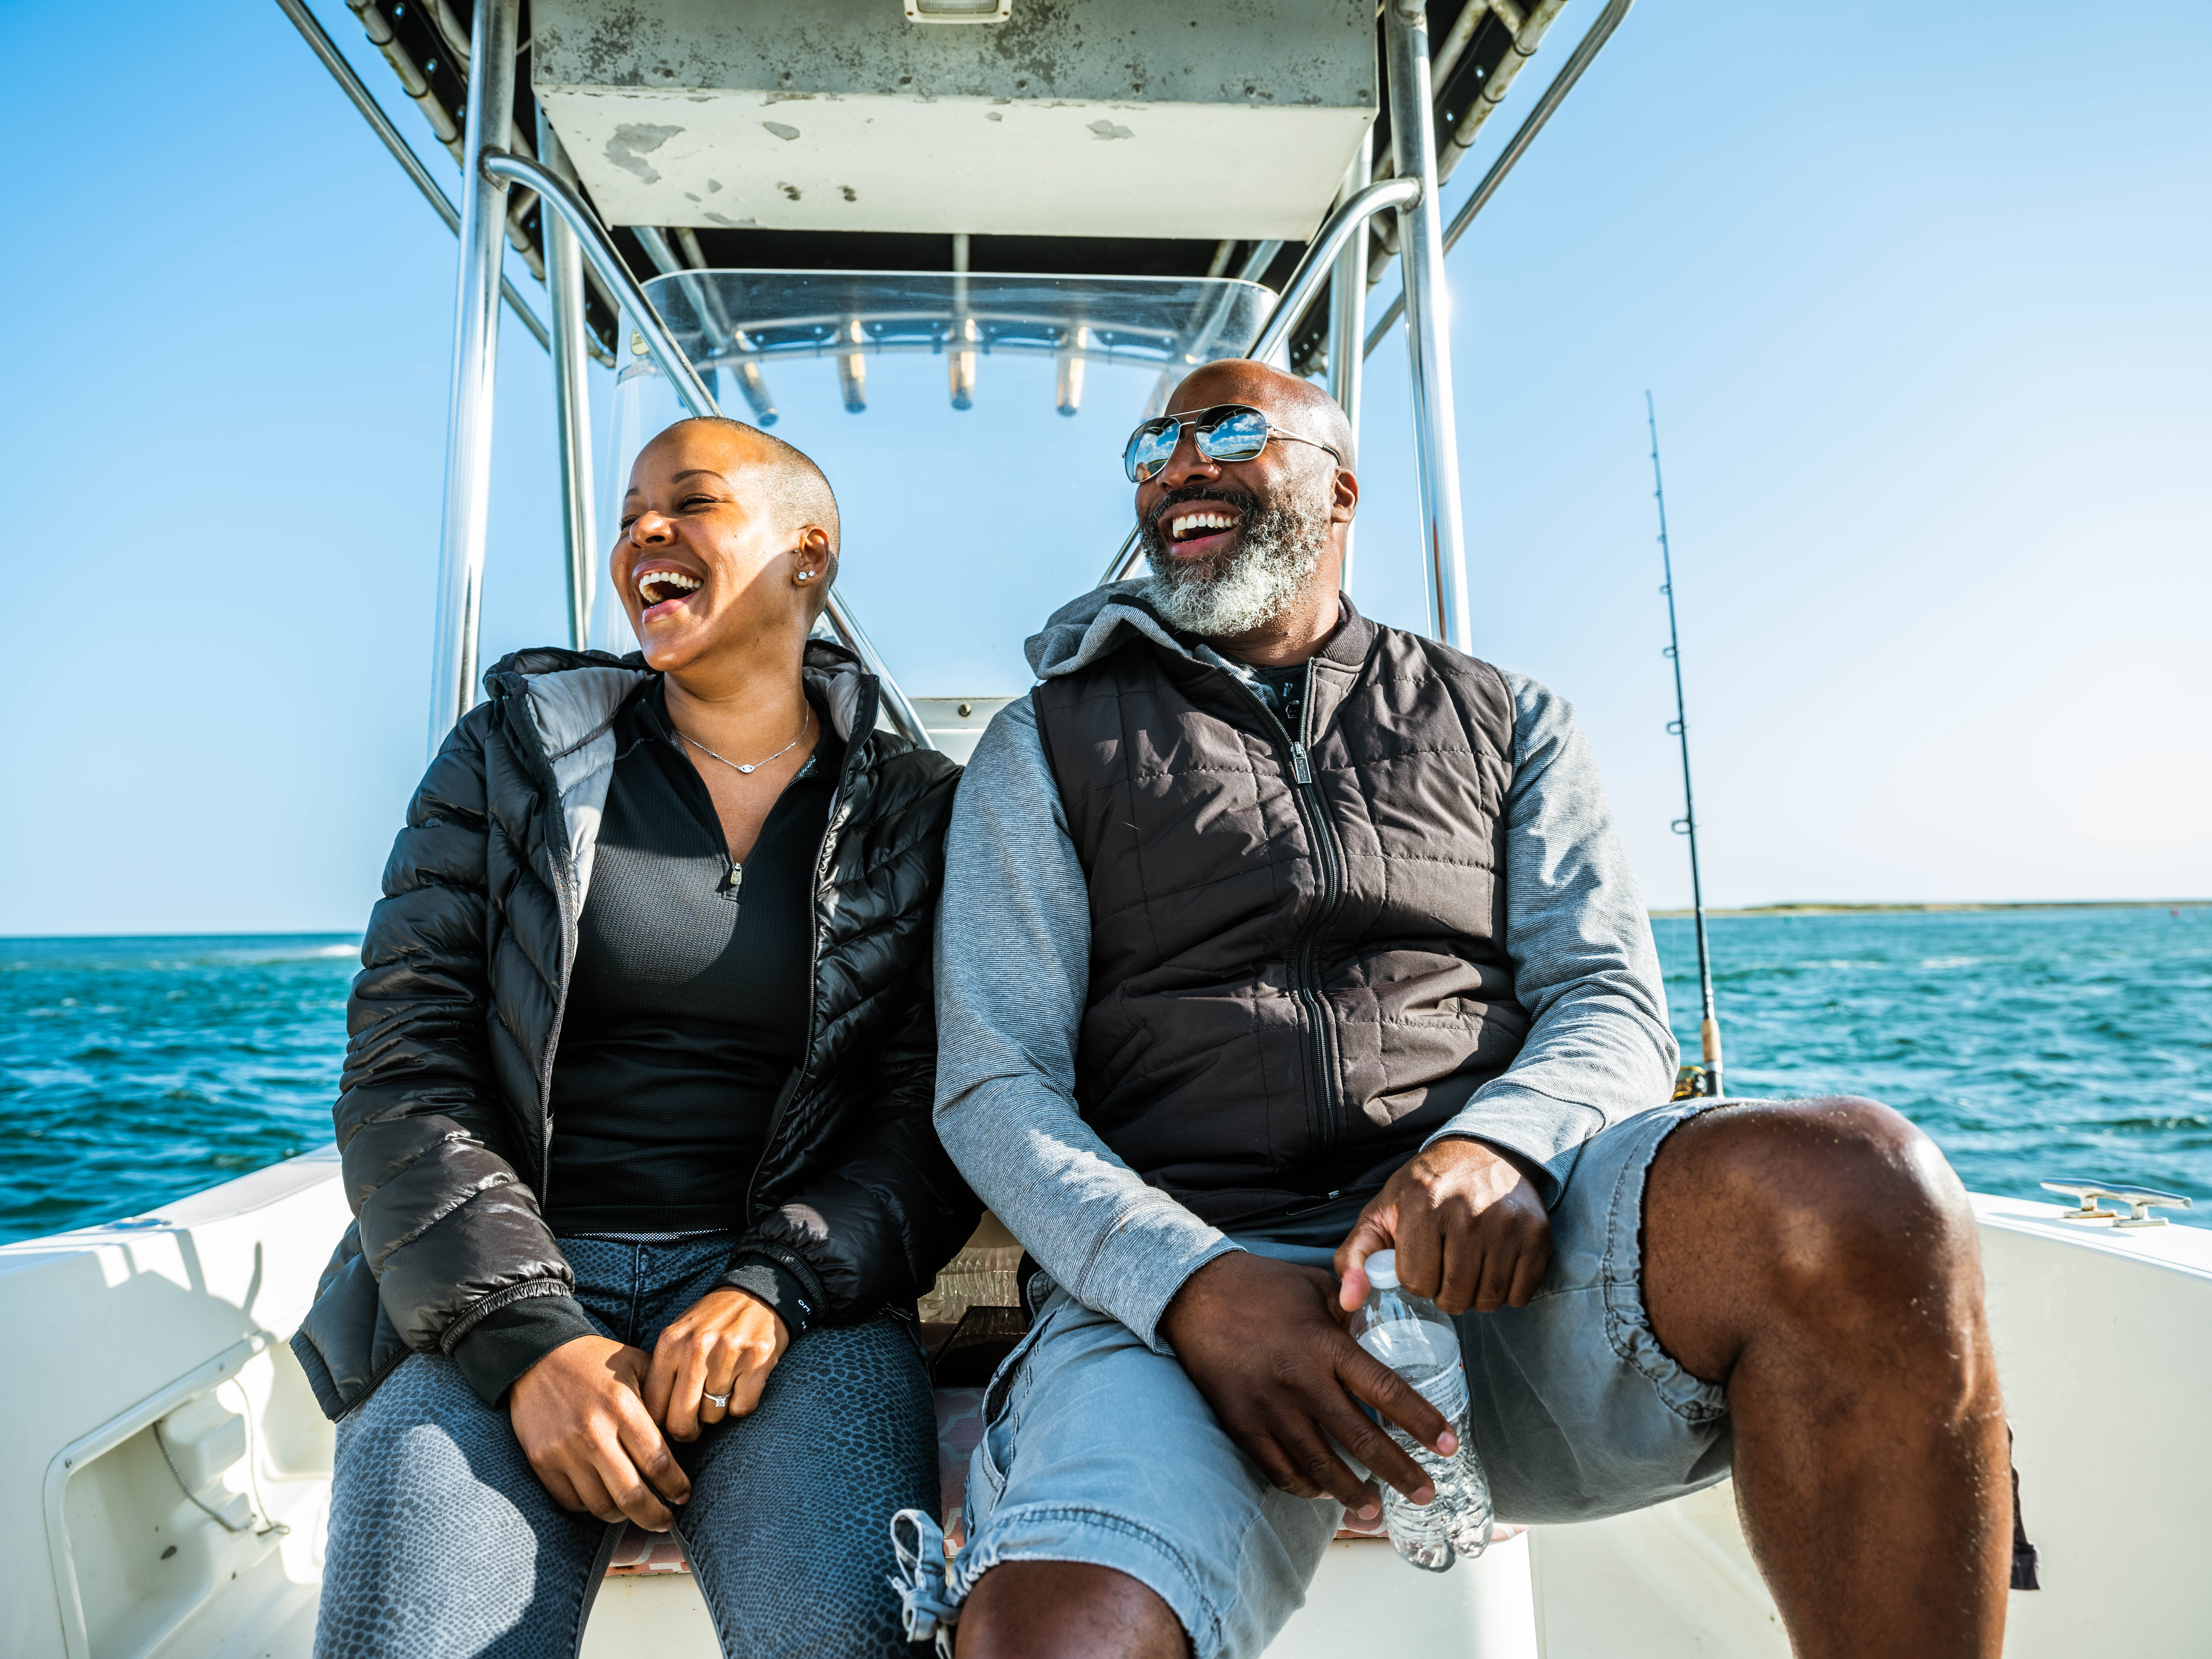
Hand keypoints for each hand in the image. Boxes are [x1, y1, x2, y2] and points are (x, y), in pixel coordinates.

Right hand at [509, 1336, 689, 1528]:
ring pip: (601, 1505)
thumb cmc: (594, 1361)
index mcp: (623, 1407)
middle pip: (631, 1494)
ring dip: (623, 1516)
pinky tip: (604, 1500)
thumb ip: (661, 1396)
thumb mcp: (636, 1364)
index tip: (684, 1496)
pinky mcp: (541, 1460)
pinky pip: (571, 1501)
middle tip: (666, 1521)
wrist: (536, 1355)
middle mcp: (594, 1432)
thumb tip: (684, 1432)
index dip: (675, 1486)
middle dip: (654, 1516)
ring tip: (636, 1512)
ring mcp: (565, 1450)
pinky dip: (590, 1508)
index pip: (657, 1462)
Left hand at [643, 1286, 789, 1442]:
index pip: (654, 1407)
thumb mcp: (678, 1336)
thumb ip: (663, 1371)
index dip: (662, 1421)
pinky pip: (741, 1408)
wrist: (756, 1294)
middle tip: (694, 1425)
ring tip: (721, 1388)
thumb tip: (651, 1418)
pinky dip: (741, 1404)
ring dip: (717, 1411)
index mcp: (670, 1343)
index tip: (672, 1417)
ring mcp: (728, 1354)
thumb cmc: (711, 1322)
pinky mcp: (758, 1360)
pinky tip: (741, 1384)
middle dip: (688, 1431)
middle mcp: (697, 1348)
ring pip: (713, 1416)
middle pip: (681, 1421)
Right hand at [1157, 1252, 1454, 1516]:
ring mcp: (1268, 1407)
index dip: (1421, 1421)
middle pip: (1360, 1438)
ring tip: (1376, 1512)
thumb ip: (1353, 1309)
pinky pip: (1279, 1468)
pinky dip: (1305, 1487)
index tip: (1449, 1445)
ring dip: (1352, 1492)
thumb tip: (1387, 1324)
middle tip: (1427, 1493)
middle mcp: (1299, 1380)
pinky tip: (1323, 1494)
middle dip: (1400, 1471)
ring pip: (1319, 1464)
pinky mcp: (1240, 1423)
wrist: (1192, 1293)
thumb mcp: (1315, 1286)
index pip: (1385, 1390)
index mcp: (1323, 1344)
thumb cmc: (1261, 1285)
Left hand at [1336, 1138, 1551, 1315]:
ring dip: (1475, 1294)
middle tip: (1445, 1265)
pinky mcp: (1536, 1234)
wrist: (1483, 1152)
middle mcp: (1466, 1211)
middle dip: (1444, 1290)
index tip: (1420, 1258)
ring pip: (1487, 1300)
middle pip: (1453, 1296)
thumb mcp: (1381, 1212)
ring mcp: (1506, 1223)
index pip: (1416, 1281)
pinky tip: (1494, 1265)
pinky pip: (1520, 1295)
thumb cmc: (1425, 1187)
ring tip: (1467, 1266)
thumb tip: (1348, 1302)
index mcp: (1421, 1203)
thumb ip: (1355, 1257)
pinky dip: (1506, 1292)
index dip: (1415, 1277)